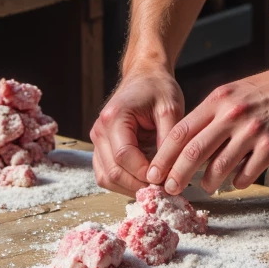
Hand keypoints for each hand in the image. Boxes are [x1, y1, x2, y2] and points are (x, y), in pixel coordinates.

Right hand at [91, 65, 184, 196]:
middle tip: (164, 191)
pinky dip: (125, 183)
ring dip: (130, 188)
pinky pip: (107, 174)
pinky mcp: (102, 149)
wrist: (145, 76)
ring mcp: (97, 141)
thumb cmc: (158, 88)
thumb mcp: (170, 108)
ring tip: (156, 188)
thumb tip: (166, 172)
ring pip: (107, 178)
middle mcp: (99, 131)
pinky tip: (145, 182)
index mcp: (114, 118)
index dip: (145, 173)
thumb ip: (169, 139)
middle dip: (138, 186)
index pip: (124, 156)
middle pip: (112, 172)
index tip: (167, 180)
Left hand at [145, 62, 268, 194]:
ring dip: (209, 182)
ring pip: (219, 166)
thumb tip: (195, 140)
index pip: (182, 130)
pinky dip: (239, 181)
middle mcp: (232, 114)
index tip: (155, 171)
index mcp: (220, 99)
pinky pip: (247, 173)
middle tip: (169, 190)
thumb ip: (216, 112)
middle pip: (193, 151)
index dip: (165, 154)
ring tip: (206, 188)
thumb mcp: (239, 90)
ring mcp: (252, 130)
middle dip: (177, 175)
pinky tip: (239, 181)